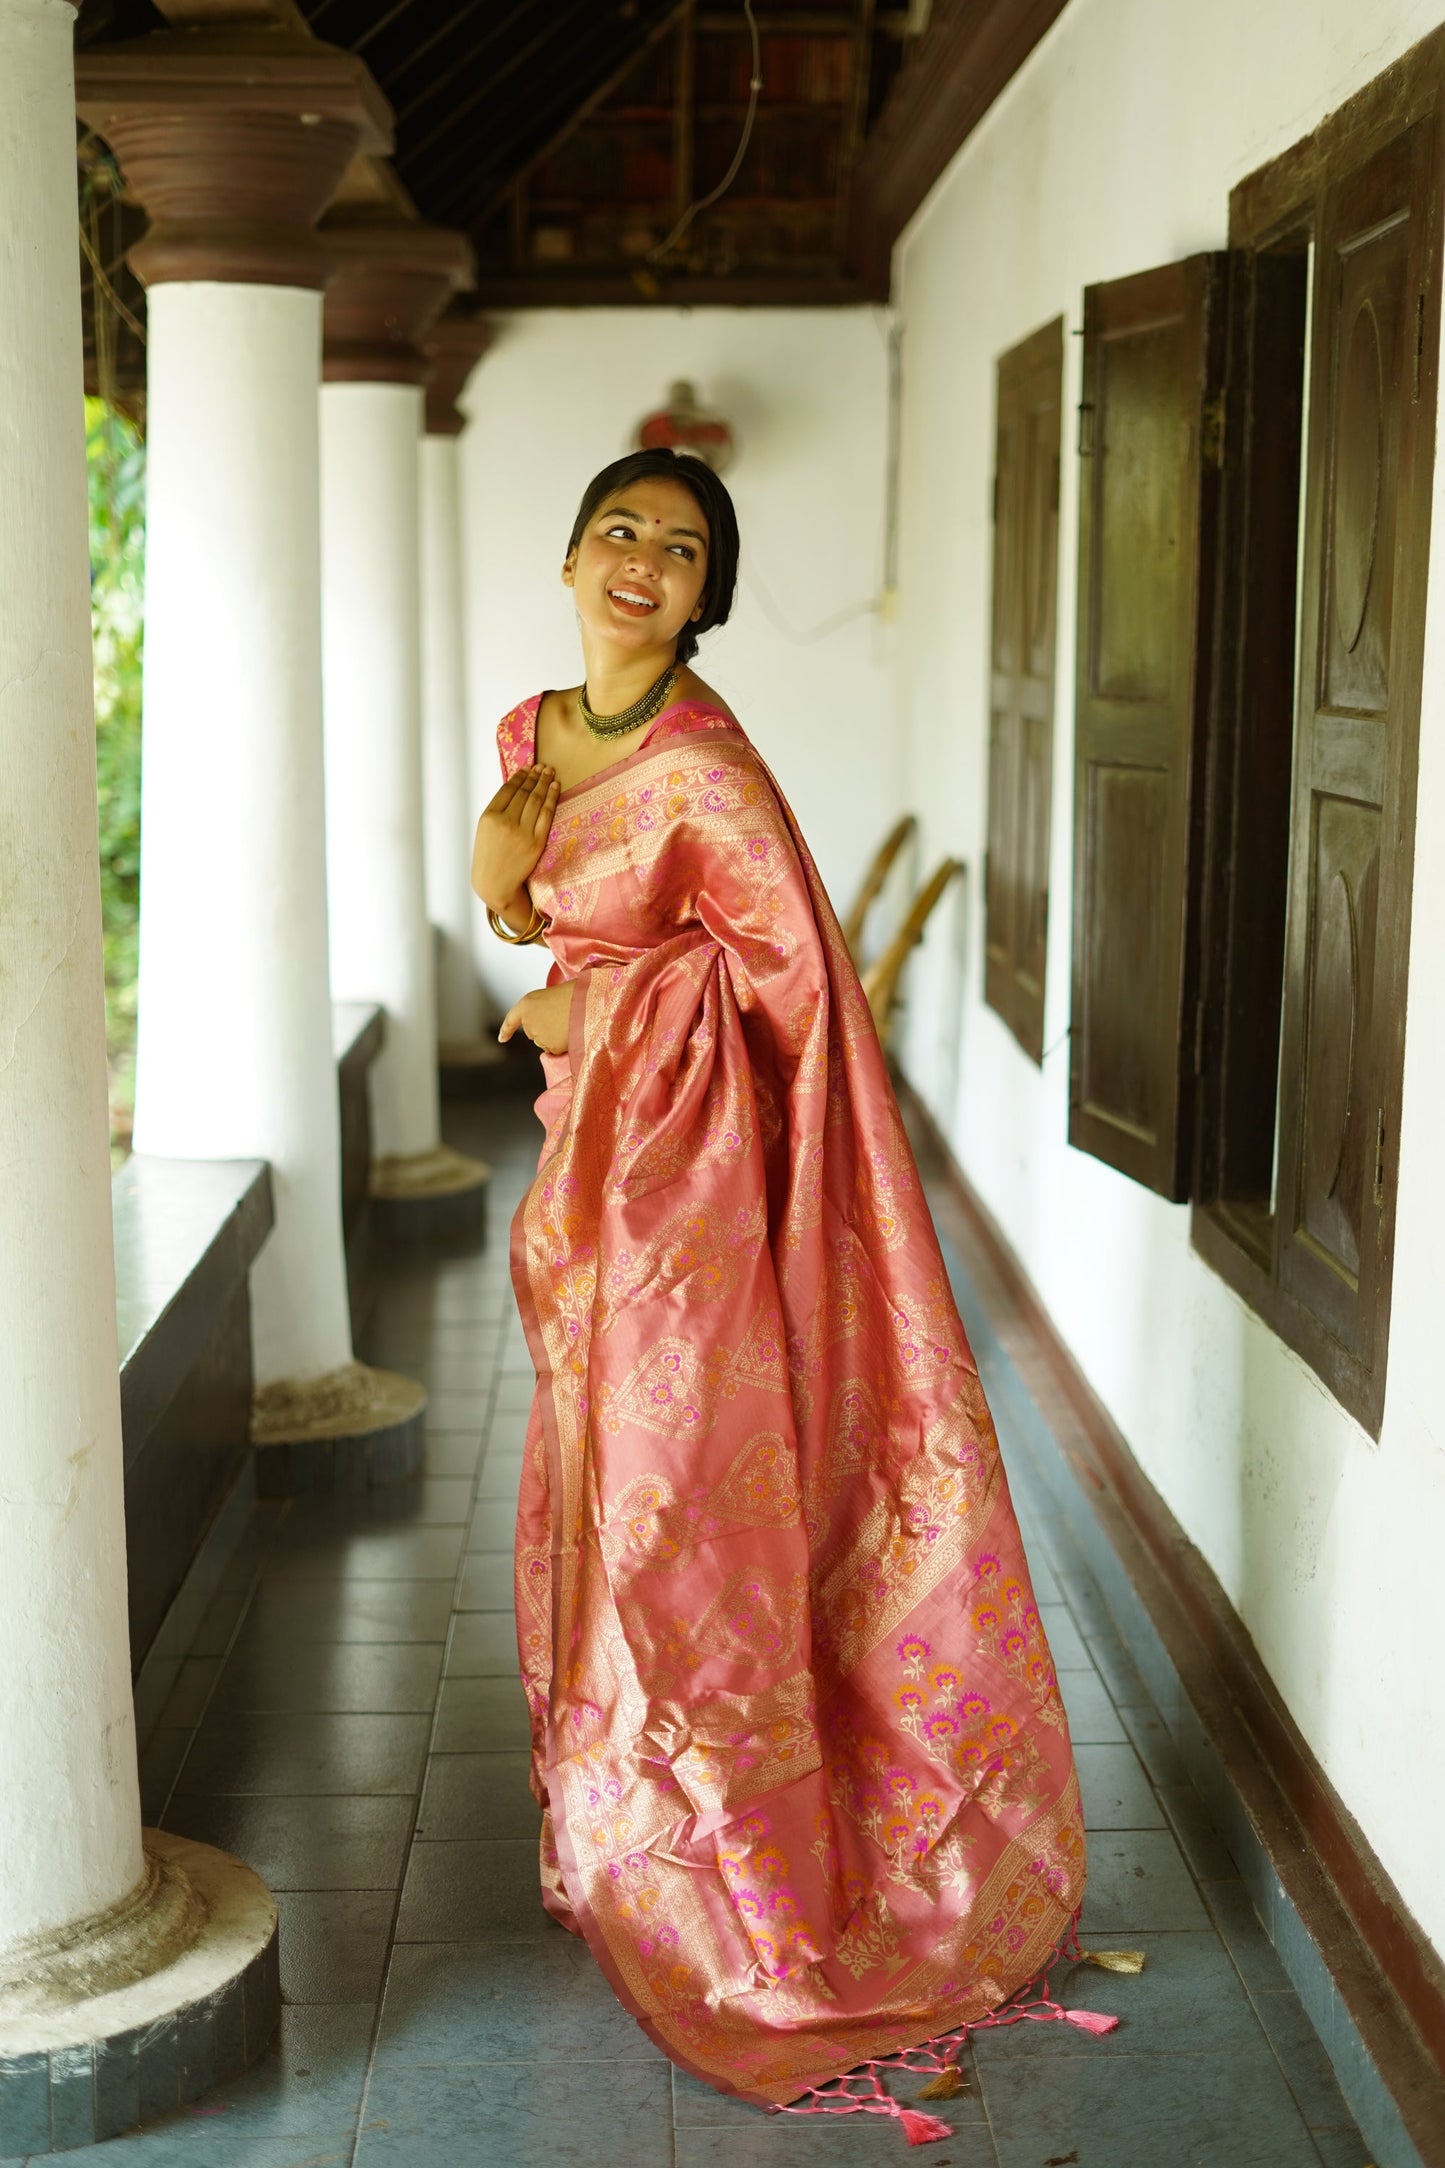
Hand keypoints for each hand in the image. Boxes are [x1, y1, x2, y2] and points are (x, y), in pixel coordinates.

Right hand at [471, 765, 559, 914]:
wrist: (495, 884)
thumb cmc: (489, 856)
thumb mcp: (485, 830)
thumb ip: (498, 810)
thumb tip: (517, 787)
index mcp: (489, 817)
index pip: (508, 789)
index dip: (520, 776)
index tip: (527, 768)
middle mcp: (506, 822)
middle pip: (524, 792)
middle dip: (535, 776)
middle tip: (542, 766)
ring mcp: (522, 832)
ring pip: (536, 800)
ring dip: (544, 783)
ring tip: (549, 772)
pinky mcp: (536, 841)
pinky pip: (546, 814)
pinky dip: (552, 798)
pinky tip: (555, 787)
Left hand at [499, 981, 574, 1056]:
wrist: (587, 1001)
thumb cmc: (574, 993)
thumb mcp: (551, 996)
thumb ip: (542, 1010)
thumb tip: (547, 1025)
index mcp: (527, 1003)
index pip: (512, 1020)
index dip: (506, 1030)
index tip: (502, 1039)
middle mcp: (528, 1021)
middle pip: (532, 1032)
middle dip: (544, 1028)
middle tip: (561, 1016)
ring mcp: (538, 1036)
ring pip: (544, 1042)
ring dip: (554, 1036)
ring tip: (568, 1022)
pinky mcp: (550, 1047)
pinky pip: (554, 1049)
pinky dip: (562, 1044)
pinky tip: (570, 1031)